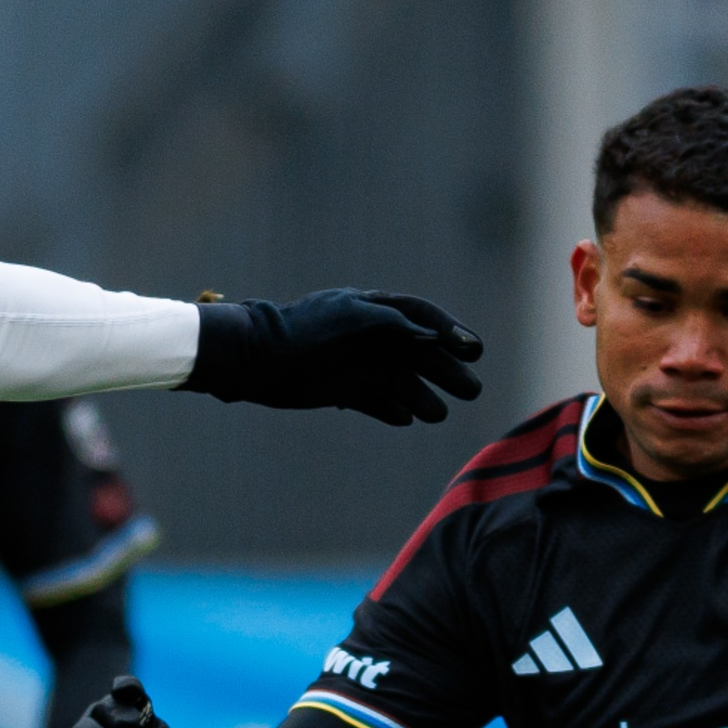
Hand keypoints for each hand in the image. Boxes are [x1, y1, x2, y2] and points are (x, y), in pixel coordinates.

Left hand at [185, 291, 485, 424]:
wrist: (254, 360)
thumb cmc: (302, 334)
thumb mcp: (349, 320)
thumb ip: (391, 324)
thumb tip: (429, 335)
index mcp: (372, 309)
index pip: (420, 315)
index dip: (450, 330)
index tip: (473, 349)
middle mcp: (369, 336)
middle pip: (418, 352)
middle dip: (446, 370)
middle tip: (472, 390)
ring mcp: (357, 363)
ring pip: (400, 380)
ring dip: (422, 395)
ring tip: (440, 415)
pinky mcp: (342, 389)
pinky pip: (375, 399)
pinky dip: (390, 409)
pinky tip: (407, 419)